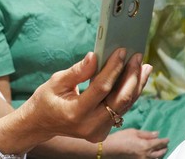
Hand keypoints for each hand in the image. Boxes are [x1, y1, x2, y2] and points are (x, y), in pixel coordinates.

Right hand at [18, 49, 151, 143]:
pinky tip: (134, 79)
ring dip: (135, 85)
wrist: (41, 124)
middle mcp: (89, 126)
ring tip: (143, 67)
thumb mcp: (56, 82)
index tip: (122, 51)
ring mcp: (98, 131)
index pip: (101, 88)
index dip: (114, 68)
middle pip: (120, 100)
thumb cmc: (46, 99)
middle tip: (138, 58)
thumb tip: (95, 56)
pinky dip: (128, 94)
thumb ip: (77, 71)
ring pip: (124, 106)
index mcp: (75, 113)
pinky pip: (120, 111)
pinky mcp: (103, 132)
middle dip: (131, 76)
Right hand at [103, 129, 168, 158]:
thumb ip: (146, 134)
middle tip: (166, 145)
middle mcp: (146, 155)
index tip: (167, 139)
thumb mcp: (133, 132)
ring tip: (160, 152)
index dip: (165, 141)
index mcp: (146, 145)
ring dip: (159, 155)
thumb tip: (157, 134)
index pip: (159, 143)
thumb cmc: (119, 139)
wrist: (109, 149)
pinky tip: (152, 157)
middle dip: (164, 148)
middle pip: (159, 153)